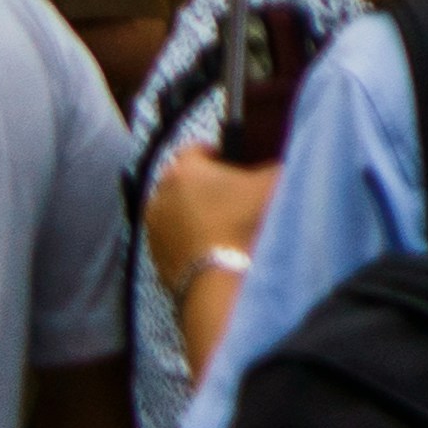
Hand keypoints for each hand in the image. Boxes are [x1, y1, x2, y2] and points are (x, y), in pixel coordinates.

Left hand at [144, 141, 271, 320]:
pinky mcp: (155, 259)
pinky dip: (190, 238)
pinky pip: (174, 239)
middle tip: (230, 192)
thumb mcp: (273, 181)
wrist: (222, 279)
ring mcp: (153, 230)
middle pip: (181, 181)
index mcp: (183, 170)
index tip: (231, 159)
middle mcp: (159, 196)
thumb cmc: (245, 221)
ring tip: (223, 223)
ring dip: (193, 212)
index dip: (214, 151)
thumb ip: (269, 165)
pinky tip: (215, 246)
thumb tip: (266, 167)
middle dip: (202, 183)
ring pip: (175, 211)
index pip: (193, 148)